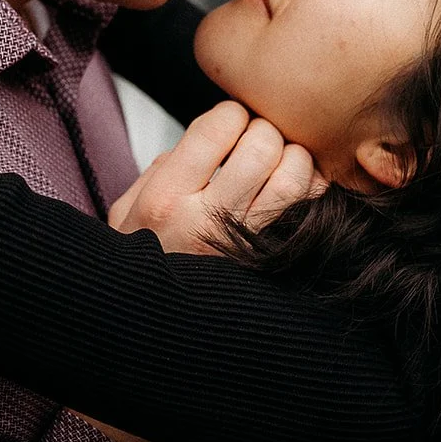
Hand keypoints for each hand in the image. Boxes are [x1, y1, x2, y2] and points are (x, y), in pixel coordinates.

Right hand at [108, 101, 324, 253]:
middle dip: (264, 133)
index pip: (219, 126)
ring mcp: (245, 246)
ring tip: (278, 164)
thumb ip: (165, 166)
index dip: (230, 116)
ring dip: (293, 159)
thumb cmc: (143, 260)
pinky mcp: (272, 262)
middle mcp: (207, 221)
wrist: (153, 325)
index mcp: (166, 199)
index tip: (228, 126)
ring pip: (295, 177)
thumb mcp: (129, 209)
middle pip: (263, 146)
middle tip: (256, 142)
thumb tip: (209, 137)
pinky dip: (311, 189)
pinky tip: (293, 191)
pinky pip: (309, 210)